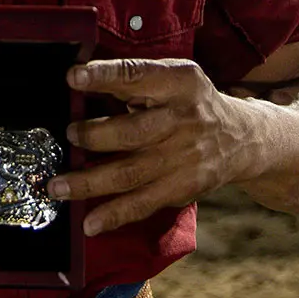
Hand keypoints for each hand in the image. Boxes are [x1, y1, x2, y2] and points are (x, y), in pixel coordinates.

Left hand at [47, 59, 255, 236]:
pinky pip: (142, 204)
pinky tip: (89, 222)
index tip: (74, 77)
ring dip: (90, 182)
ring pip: (130, 173)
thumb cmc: (191, 102)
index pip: (137, 75)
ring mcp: (183, 158)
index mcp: (179, 82)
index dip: (105, 76)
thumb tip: (79, 80)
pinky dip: (114, 214)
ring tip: (57, 186)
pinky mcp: (182, 188)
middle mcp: (182, 120)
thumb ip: (135, 78)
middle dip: (94, 136)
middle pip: (133, 132)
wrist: (241, 138)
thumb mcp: (174, 76)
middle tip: (68, 135)